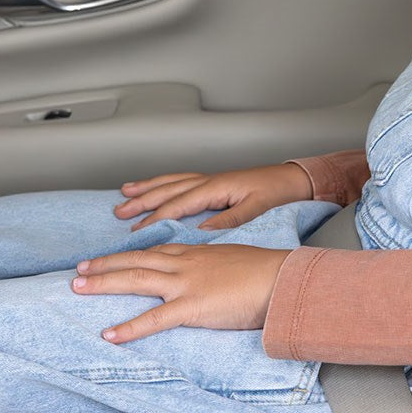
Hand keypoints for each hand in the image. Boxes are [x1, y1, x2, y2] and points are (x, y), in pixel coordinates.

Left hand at [73, 244, 290, 342]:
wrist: (282, 278)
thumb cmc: (267, 272)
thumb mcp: (236, 261)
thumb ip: (217, 267)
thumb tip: (214, 277)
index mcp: (198, 253)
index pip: (156, 251)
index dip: (129, 255)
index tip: (109, 258)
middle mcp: (186, 264)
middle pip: (136, 261)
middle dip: (105, 264)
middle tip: (78, 269)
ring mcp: (186, 284)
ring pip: (135, 279)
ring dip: (103, 283)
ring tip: (77, 287)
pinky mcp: (192, 307)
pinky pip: (154, 319)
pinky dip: (129, 327)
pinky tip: (109, 334)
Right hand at [114, 164, 313, 230]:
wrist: (292, 179)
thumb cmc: (275, 193)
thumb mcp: (255, 209)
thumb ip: (229, 220)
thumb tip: (201, 233)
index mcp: (215, 187)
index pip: (178, 204)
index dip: (156, 217)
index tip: (136, 231)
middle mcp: (208, 180)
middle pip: (167, 190)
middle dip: (142, 202)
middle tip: (119, 213)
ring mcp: (208, 179)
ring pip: (170, 182)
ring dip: (147, 189)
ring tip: (124, 195)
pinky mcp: (212, 181)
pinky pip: (179, 180)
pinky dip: (162, 183)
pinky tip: (152, 188)